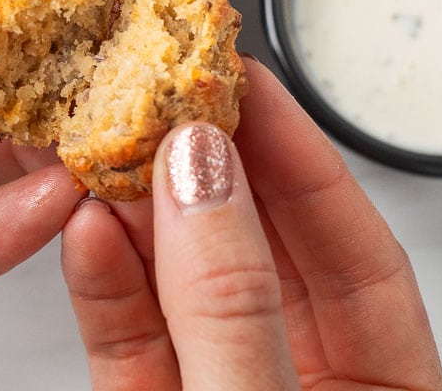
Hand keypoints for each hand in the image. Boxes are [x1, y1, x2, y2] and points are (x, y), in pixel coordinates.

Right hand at [61, 59, 441, 389]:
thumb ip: (234, 308)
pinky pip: (129, 341)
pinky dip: (103, 285)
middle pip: (261, 253)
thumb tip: (201, 179)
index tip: (246, 81)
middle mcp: (301, 384)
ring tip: (109, 147)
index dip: (300, 155)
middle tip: (165, 94)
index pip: (356, 250)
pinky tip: (85, 231)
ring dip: (140, 218)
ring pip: (183, 290)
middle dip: (208, 169)